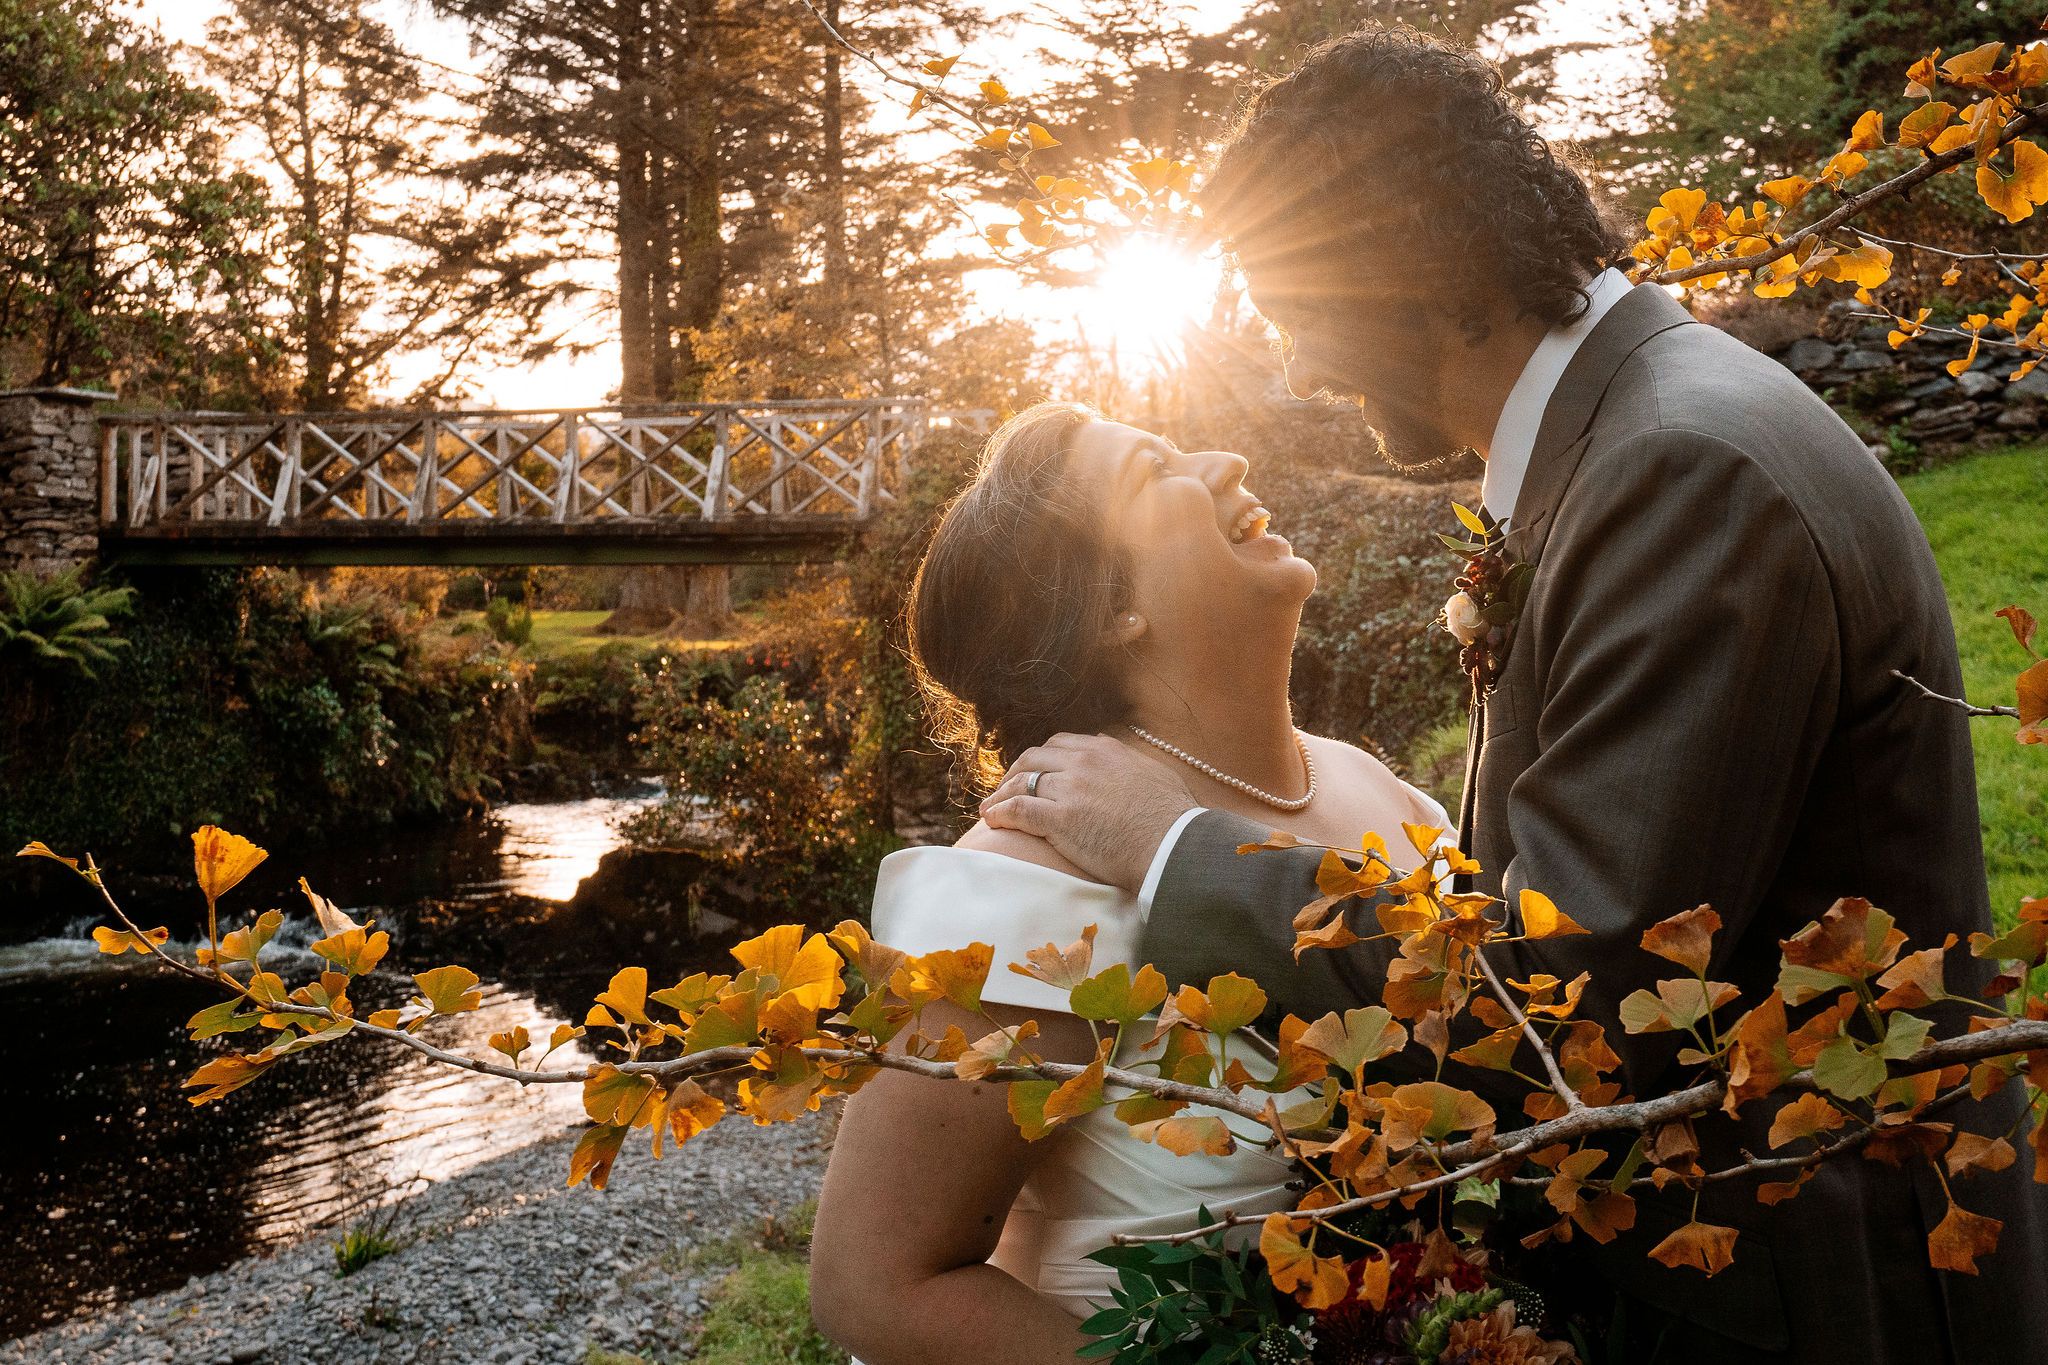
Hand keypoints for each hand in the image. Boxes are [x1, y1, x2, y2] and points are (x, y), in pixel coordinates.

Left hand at [979, 733, 1197, 891]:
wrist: (1173, 845)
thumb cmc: (1172, 817)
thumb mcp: (1153, 772)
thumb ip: (1127, 758)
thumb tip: (1112, 746)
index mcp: (1105, 751)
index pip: (1060, 743)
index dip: (1040, 758)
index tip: (1032, 771)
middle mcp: (1084, 763)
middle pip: (1033, 759)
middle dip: (1013, 773)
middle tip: (1005, 789)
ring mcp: (1070, 789)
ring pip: (1021, 783)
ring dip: (1001, 795)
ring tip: (990, 808)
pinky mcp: (1061, 819)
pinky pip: (1018, 809)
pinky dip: (1000, 812)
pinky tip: (991, 820)